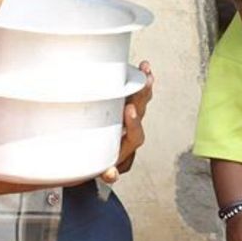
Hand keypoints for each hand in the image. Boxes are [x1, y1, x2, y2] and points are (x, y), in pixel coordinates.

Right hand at [101, 60, 152, 183]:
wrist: (96, 159)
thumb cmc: (95, 163)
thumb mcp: (97, 170)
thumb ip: (105, 173)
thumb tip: (110, 174)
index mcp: (127, 146)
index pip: (135, 135)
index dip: (134, 123)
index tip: (128, 111)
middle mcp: (130, 131)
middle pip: (141, 114)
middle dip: (142, 97)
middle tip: (143, 81)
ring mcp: (128, 117)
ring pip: (140, 101)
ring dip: (144, 85)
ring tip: (146, 68)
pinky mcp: (124, 105)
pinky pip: (134, 92)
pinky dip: (138, 79)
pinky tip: (142, 66)